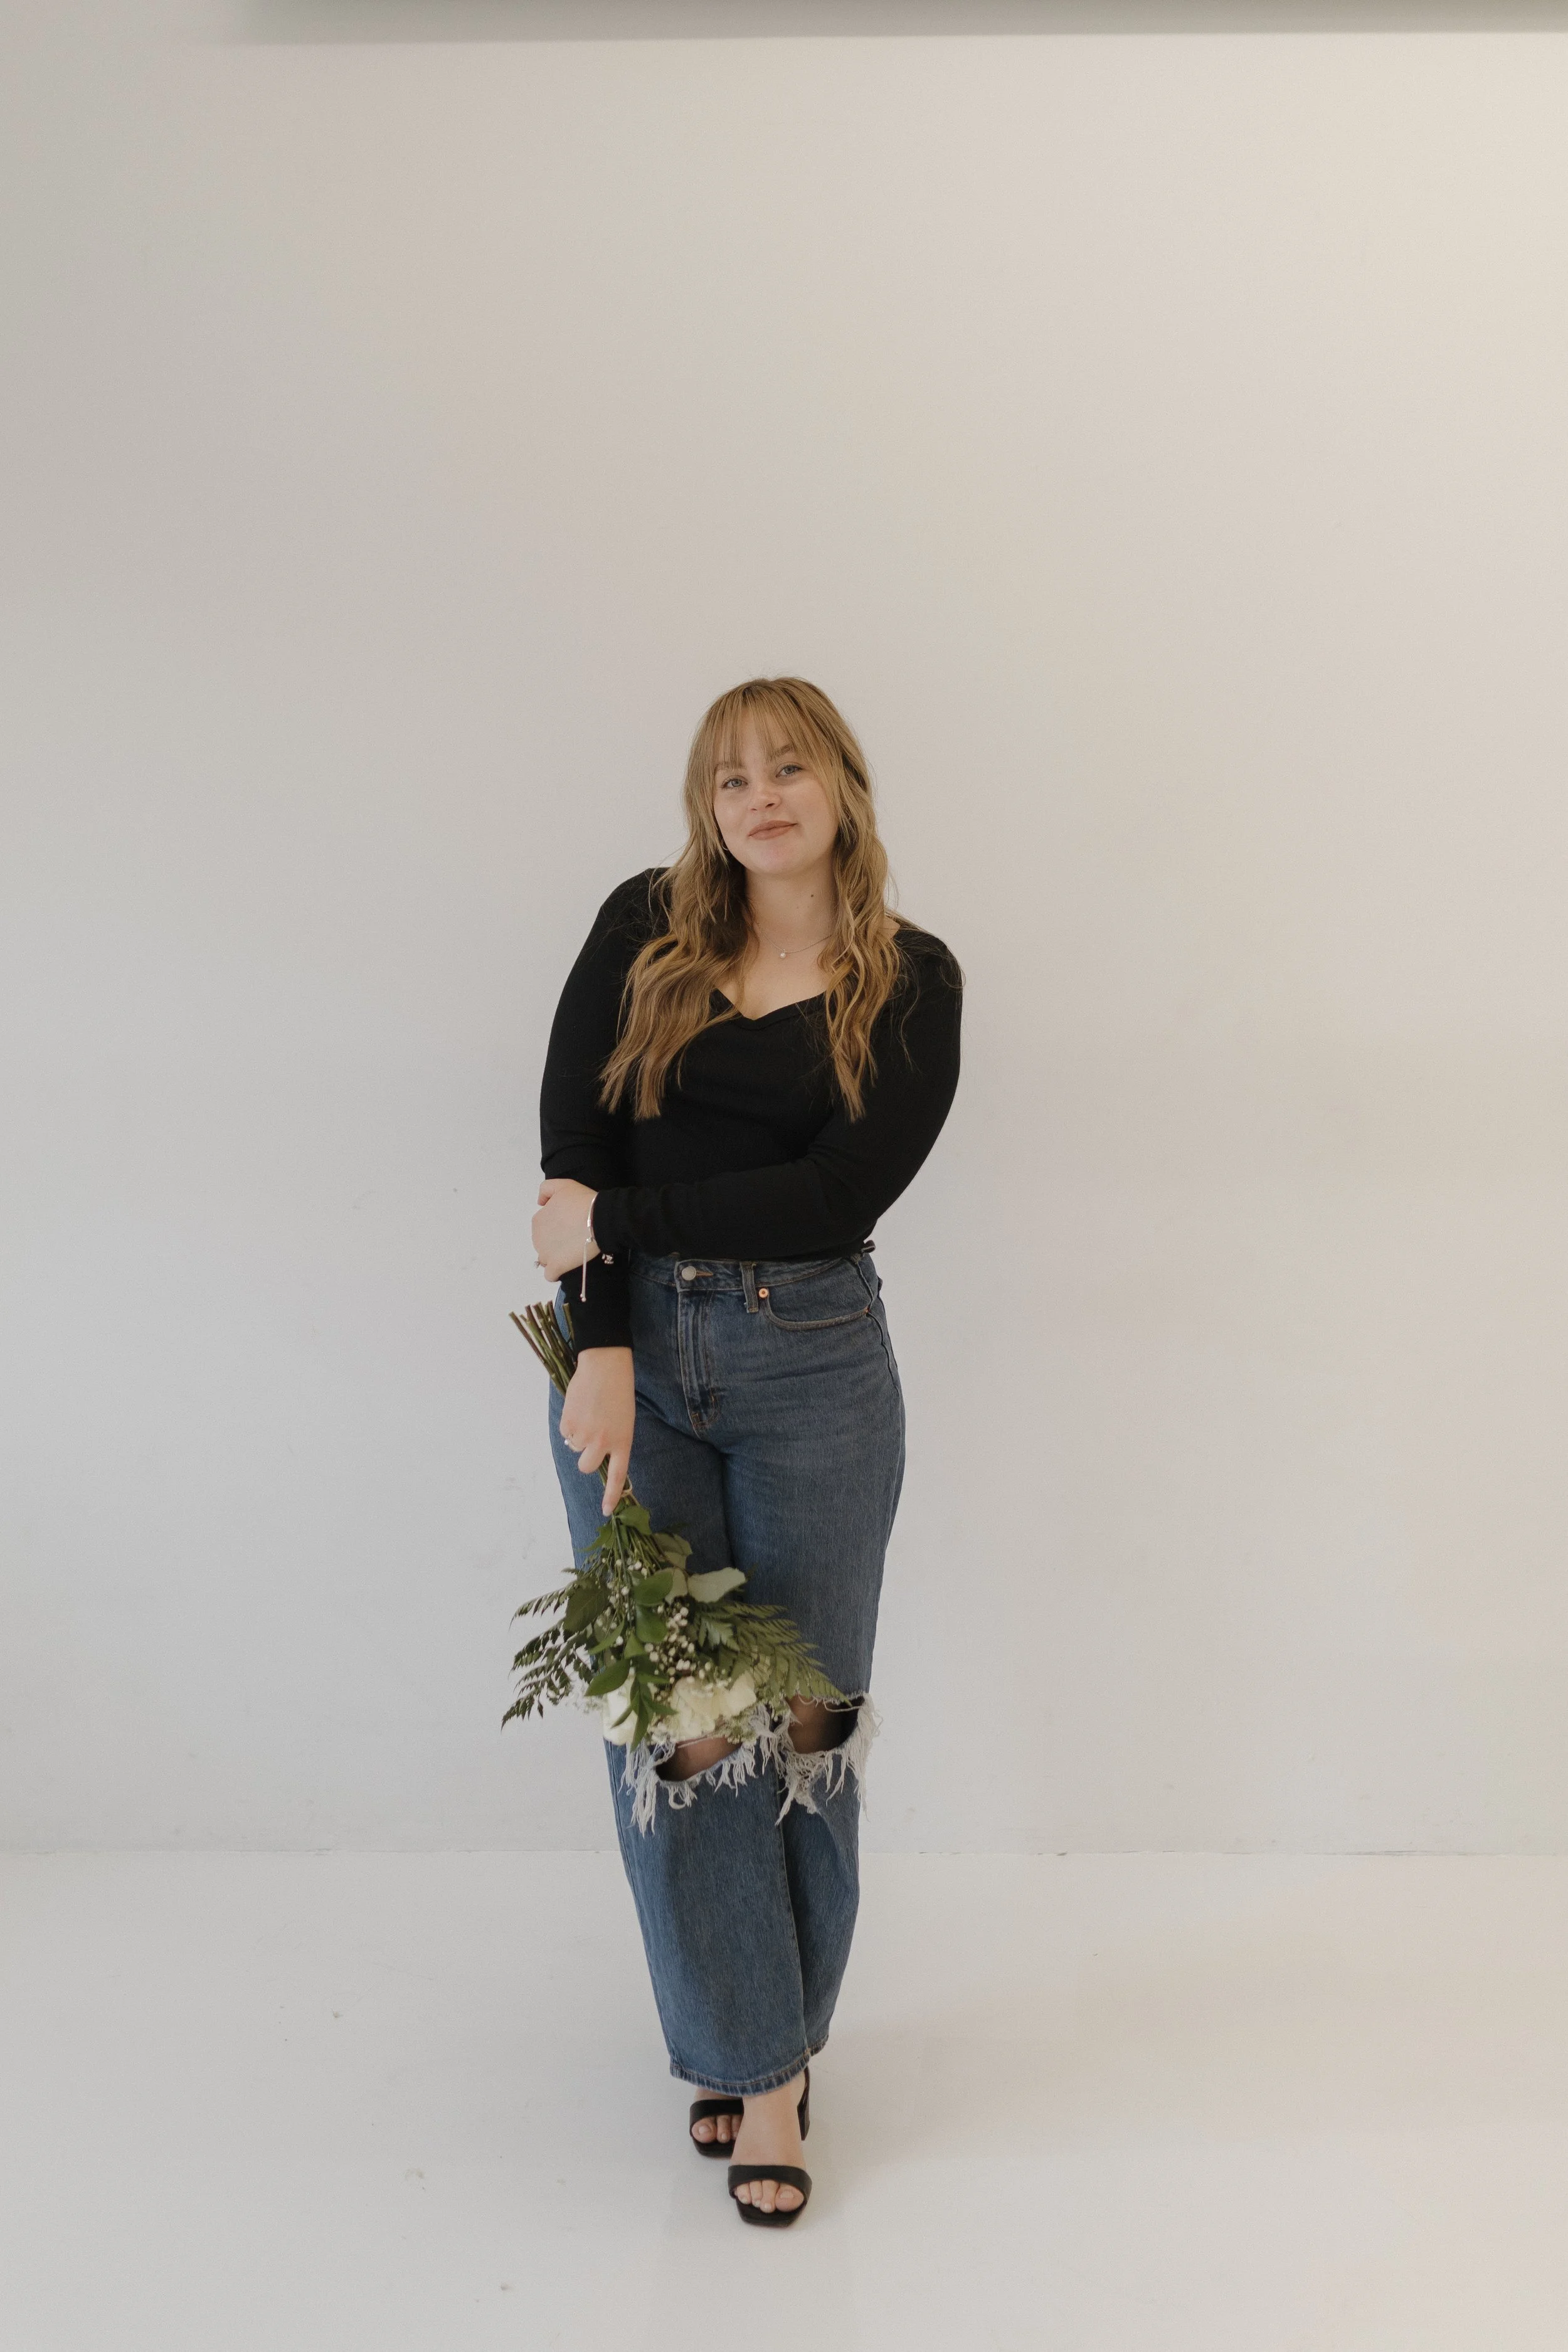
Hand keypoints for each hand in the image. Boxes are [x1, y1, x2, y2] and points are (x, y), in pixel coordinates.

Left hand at [533, 1177, 598, 1281]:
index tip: (571, 1223)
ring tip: (574, 1249)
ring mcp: (546, 1254)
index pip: (543, 1225)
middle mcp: (537, 1238)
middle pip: (544, 1242)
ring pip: (546, 1257)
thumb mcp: (562, 1185)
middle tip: (574, 1235)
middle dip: (556, 1240)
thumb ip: (545, 1190)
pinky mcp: (556, 1267)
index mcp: (538, 1220)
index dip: (557, 1224)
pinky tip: (567, 1265)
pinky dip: (557, 1271)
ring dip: (557, 1255)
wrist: (600, 1219)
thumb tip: (540, 1203)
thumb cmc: (582, 1201)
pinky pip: (550, 1274)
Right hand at [559, 1347, 634, 1513]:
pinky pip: (565, 1433)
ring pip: (574, 1448)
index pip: (617, 1475)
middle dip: (585, 1457)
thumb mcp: (623, 1419)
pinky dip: (569, 1423)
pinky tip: (579, 1407)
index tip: (605, 1512)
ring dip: (577, 1436)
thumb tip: (587, 1453)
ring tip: (588, 1413)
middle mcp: (603, 1442)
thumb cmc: (618, 1391)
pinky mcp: (568, 1423)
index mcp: (622, 1441)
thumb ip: (611, 1439)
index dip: (611, 1495)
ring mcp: (584, 1434)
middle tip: (590, 1439)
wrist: (605, 1365)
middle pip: (587, 1467)